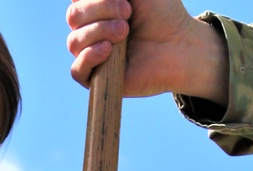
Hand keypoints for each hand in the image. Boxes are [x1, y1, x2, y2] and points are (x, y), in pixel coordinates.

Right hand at [66, 0, 229, 103]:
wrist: (179, 45)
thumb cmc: (162, 13)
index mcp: (98, 7)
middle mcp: (92, 30)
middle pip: (74, 16)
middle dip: (100, 10)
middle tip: (128, 14)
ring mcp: (93, 55)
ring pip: (74, 42)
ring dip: (98, 31)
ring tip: (124, 32)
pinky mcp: (98, 80)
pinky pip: (77, 71)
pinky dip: (88, 57)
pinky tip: (106, 50)